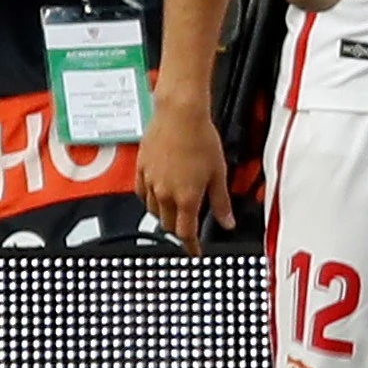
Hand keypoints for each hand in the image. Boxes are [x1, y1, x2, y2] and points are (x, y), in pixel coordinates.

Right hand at [139, 100, 233, 248]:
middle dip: (179, 229)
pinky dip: (149, 200)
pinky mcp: (141, 169)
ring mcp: (150, 182)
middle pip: (168, 224)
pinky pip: (141, 194)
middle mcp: (165, 193)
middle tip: (188, 225)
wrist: (180, 114)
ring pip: (153, 211)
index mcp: (186, 198)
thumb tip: (227, 222)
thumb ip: (221, 202)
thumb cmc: (201, 138)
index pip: (186, 233)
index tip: (194, 252)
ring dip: (164, 215)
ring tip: (174, 208)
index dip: (191, 246)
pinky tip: (157, 195)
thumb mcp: (219, 173)